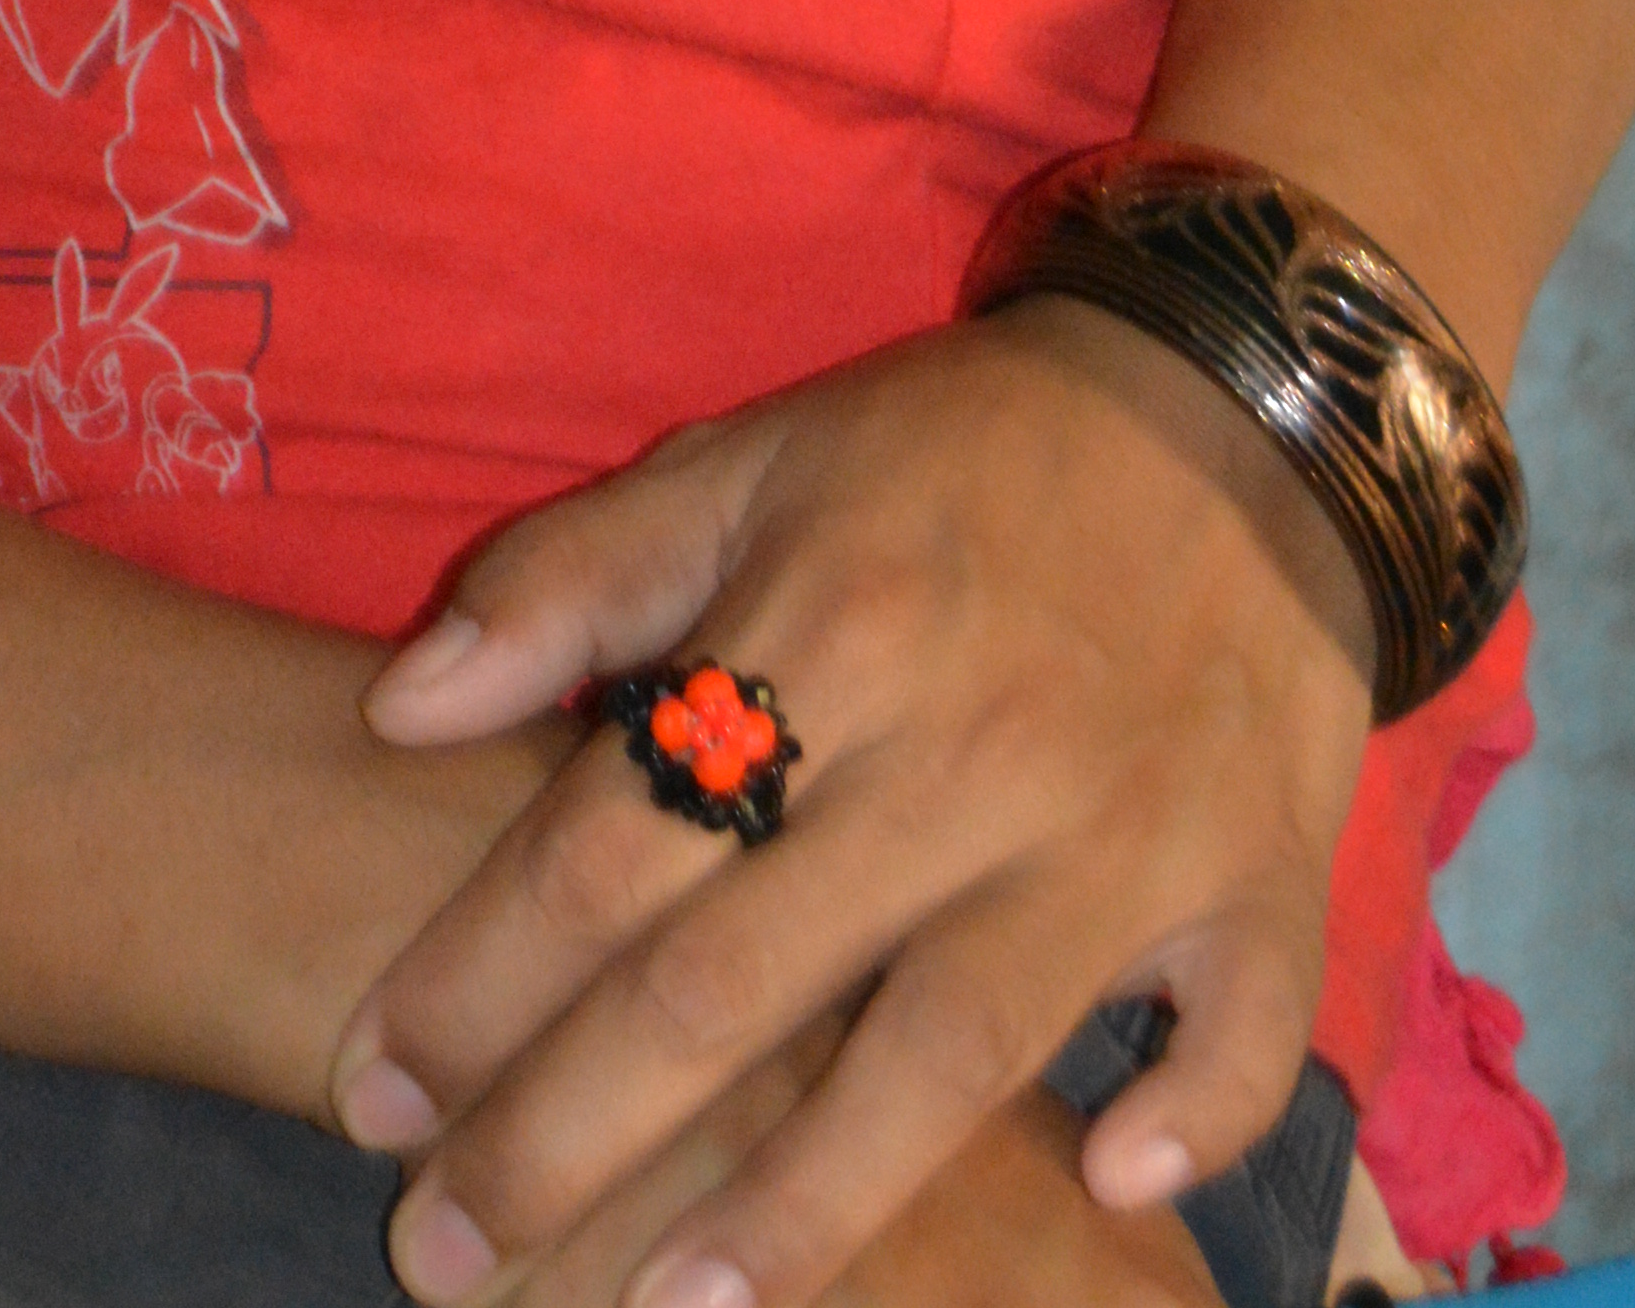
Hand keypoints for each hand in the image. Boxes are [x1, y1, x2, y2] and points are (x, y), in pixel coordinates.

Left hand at [336, 308, 1368, 1307]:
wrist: (1236, 411)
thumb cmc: (955, 458)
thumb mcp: (748, 461)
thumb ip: (568, 580)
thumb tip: (398, 708)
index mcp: (823, 624)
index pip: (609, 841)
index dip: (476, 977)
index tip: (372, 1092)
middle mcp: (961, 748)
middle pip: (739, 978)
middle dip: (571, 1132)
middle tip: (443, 1250)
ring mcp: (1120, 831)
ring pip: (946, 1054)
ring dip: (809, 1204)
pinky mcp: (1261, 882)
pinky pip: (1234, 1039)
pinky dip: (1185, 1119)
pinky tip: (1102, 1188)